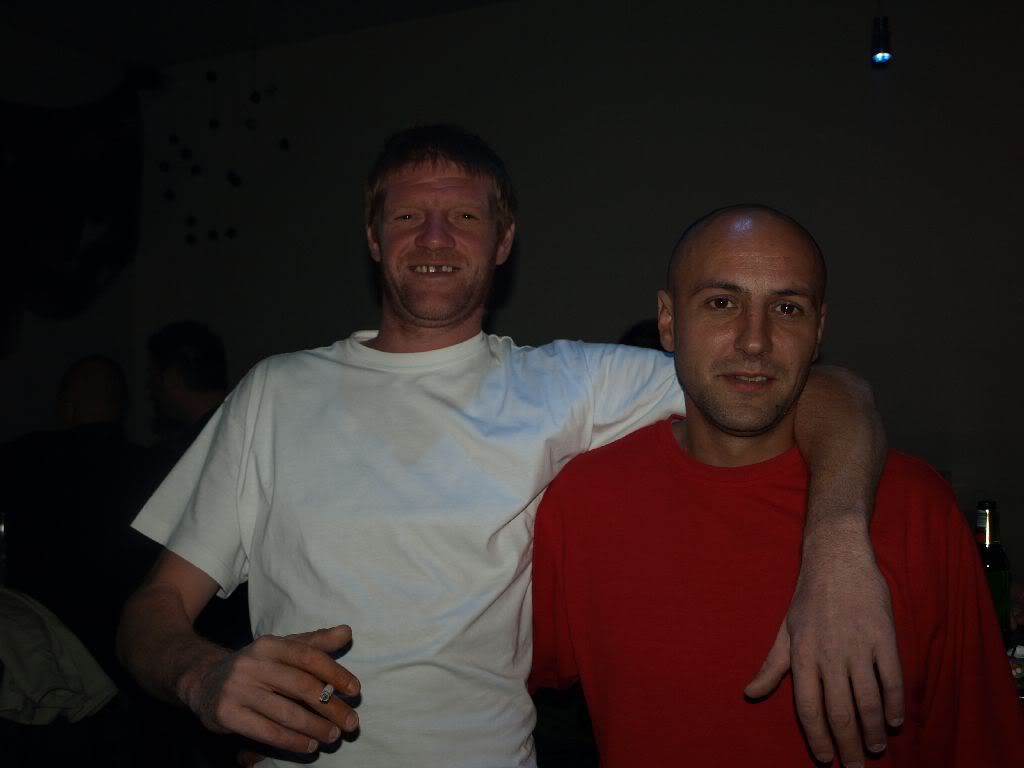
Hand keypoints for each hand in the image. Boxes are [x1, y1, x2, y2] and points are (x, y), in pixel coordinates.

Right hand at [180, 624, 359, 755]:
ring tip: (334, 736)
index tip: (355, 690)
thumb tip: (347, 631)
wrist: (205, 682)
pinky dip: (292, 741)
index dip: (335, 673)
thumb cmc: (256, 666)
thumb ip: (315, 642)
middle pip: (301, 686)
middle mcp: (252, 664)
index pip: (308, 657)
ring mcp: (237, 690)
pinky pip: (266, 731)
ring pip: (285, 712)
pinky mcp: (226, 714)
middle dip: (331, 707)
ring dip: (315, 727)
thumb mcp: (282, 649)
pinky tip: (309, 746)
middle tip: (352, 722)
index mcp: (269, 644)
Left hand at [745, 535, 903, 766]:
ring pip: (867, 701)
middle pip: (839, 712)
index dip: (817, 738)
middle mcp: (828, 653)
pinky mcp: (883, 636)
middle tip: (855, 767)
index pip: (808, 708)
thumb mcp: (785, 630)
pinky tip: (894, 721)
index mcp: (802, 654)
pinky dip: (893, 704)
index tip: (826, 759)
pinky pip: (891, 679)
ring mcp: (857, 645)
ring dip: (873, 731)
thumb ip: (771, 666)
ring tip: (875, 749)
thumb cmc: (808, 597)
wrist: (837, 558)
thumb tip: (749, 693)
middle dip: (847, 745)